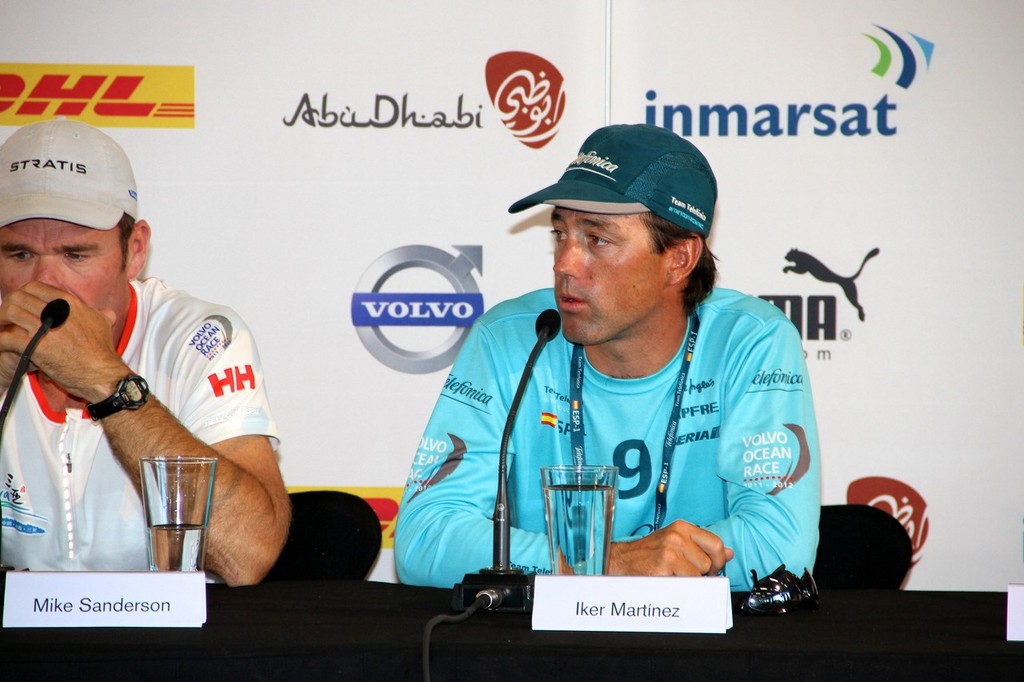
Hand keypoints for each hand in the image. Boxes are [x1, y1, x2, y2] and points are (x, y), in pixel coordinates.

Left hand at [0, 282, 123, 401]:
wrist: (102, 373)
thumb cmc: (103, 351)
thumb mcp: (104, 326)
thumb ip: (101, 315)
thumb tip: (108, 313)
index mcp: (68, 303)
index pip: (35, 287)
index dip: (22, 294)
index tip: (19, 305)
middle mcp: (55, 311)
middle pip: (18, 297)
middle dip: (6, 306)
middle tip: (4, 318)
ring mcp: (44, 328)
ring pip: (9, 312)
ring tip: (0, 330)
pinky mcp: (35, 346)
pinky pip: (6, 338)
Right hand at [607, 519, 733, 576]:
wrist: (620, 561)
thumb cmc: (648, 553)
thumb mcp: (676, 542)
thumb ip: (702, 546)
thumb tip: (729, 552)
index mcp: (682, 527)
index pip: (716, 543)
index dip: (718, 560)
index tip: (711, 568)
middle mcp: (676, 537)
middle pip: (709, 562)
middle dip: (702, 573)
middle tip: (687, 573)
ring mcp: (669, 552)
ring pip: (699, 576)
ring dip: (690, 581)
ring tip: (674, 575)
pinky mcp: (663, 568)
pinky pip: (685, 584)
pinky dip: (679, 586)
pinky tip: (667, 579)